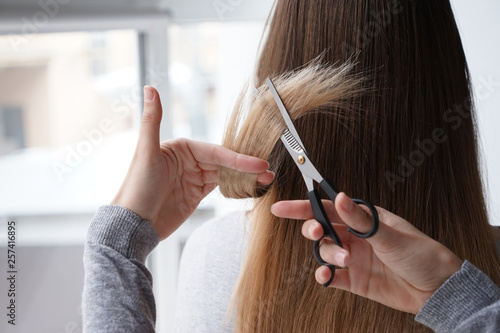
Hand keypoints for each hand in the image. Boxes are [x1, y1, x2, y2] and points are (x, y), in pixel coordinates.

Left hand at [112, 86, 273, 239]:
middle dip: (246, 167)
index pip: (215, 151)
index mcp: (180, 148)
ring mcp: (193, 179)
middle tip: (267, 172)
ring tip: (265, 180)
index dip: (238, 157)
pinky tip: (249, 187)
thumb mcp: (146, 152)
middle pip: (224, 162)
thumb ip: (152, 120)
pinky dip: (236, 187)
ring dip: (245, 177)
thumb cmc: (135, 187)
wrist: (132, 225)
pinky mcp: (196, 195)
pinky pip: (221, 187)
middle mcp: (189, 161)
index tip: (258, 163)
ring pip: (225, 175)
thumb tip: (149, 87)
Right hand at [271, 193, 462, 313]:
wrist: (437, 290)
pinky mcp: (354, 279)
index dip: (302, 207)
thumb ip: (361, 219)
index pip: (328, 208)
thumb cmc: (422, 255)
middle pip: (321, 228)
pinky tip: (327, 276)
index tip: (281, 208)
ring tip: (343, 261)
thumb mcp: (391, 234)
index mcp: (364, 218)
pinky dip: (324, 275)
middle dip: (313, 229)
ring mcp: (353, 257)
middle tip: (318, 233)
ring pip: (325, 251)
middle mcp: (355, 236)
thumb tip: (340, 197)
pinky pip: (330, 275)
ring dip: (327, 255)